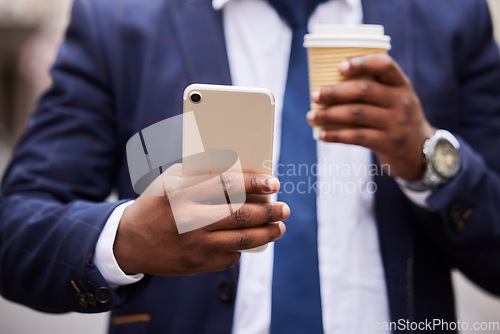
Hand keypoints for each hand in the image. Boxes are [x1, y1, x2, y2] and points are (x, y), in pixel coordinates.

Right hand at [114, 164, 288, 275]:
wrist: (129, 242)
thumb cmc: (157, 203)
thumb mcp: (171, 180)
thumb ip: (201, 173)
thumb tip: (242, 170)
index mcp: (180, 192)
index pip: (226, 184)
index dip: (254, 182)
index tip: (274, 183)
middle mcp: (188, 219)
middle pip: (241, 215)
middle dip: (270, 211)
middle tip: (284, 208)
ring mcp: (192, 245)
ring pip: (241, 239)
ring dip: (267, 233)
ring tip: (279, 227)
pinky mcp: (195, 264)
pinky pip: (230, 257)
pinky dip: (243, 248)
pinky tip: (249, 241)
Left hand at [307, 54, 434, 179]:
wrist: (419, 152)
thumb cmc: (395, 119)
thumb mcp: (394, 100)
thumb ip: (373, 89)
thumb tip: (327, 84)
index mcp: (401, 84)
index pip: (384, 65)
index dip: (361, 63)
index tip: (339, 66)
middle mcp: (401, 101)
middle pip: (364, 90)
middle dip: (335, 92)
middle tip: (315, 95)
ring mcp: (396, 123)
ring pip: (356, 114)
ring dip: (329, 115)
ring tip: (311, 116)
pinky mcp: (388, 143)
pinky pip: (357, 137)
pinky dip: (336, 135)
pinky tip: (322, 135)